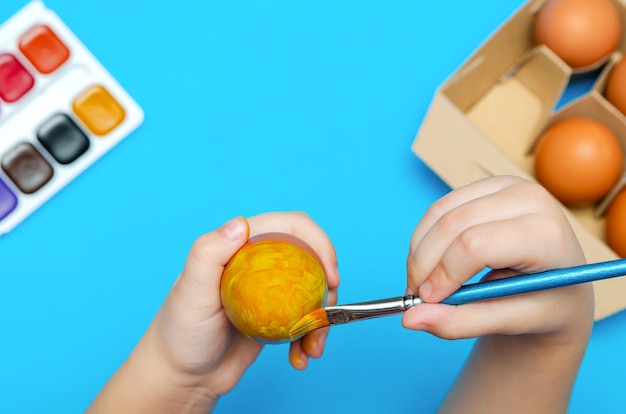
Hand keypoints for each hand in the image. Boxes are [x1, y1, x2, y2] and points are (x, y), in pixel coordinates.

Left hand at [87, 212, 338, 412]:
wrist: (182, 375)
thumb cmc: (180, 331)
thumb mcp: (191, 291)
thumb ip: (209, 253)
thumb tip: (241, 224)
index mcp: (244, 245)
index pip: (292, 226)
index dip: (319, 242)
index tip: (330, 275)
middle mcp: (260, 262)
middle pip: (311, 257)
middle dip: (328, 282)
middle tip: (328, 312)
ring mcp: (270, 291)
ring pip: (314, 291)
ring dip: (323, 318)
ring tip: (314, 346)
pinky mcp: (276, 317)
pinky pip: (306, 320)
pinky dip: (311, 338)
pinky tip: (301, 356)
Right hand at [402, 175, 593, 412]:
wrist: (562, 283)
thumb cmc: (545, 305)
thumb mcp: (511, 322)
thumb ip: (461, 322)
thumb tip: (411, 319)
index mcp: (547, 234)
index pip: (476, 244)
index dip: (444, 273)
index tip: (428, 302)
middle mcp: (530, 198)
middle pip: (452, 224)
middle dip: (424, 263)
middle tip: (415, 296)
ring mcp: (507, 185)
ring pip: (439, 213)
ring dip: (419, 251)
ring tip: (422, 283)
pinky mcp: (487, 185)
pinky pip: (439, 208)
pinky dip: (425, 238)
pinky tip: (431, 264)